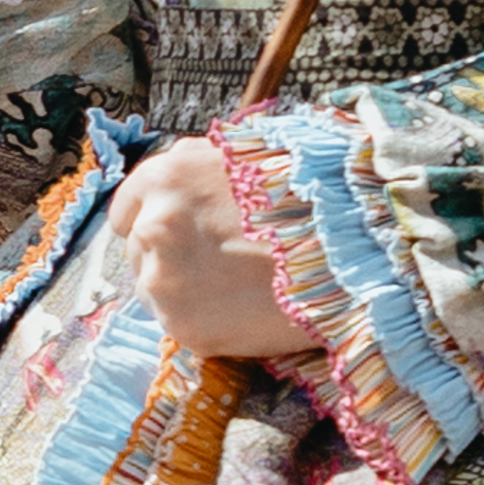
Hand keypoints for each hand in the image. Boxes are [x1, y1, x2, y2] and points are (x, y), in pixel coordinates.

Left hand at [118, 141, 308, 360]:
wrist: (355, 250)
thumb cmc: (310, 196)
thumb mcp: (245, 157)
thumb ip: (198, 172)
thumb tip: (181, 188)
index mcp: (166, 176)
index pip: (127, 209)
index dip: (155, 221)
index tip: (179, 235)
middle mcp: (154, 224)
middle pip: (139, 252)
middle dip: (171, 256)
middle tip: (219, 263)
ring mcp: (163, 280)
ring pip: (155, 292)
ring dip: (184, 292)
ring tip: (236, 288)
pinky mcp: (185, 327)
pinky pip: (180, 326)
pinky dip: (205, 322)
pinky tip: (242, 310)